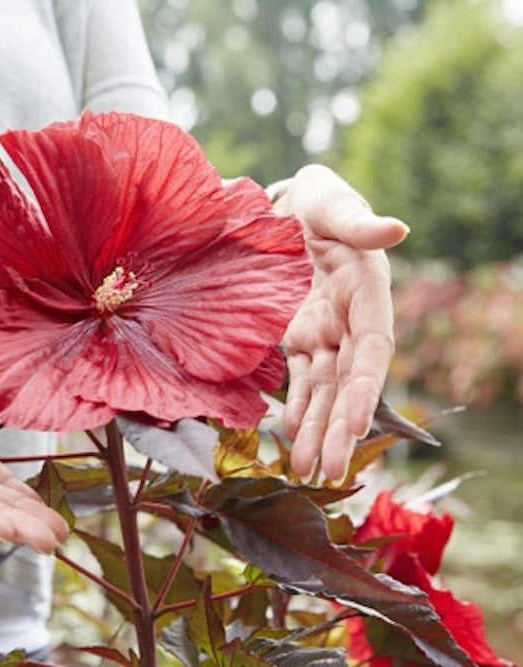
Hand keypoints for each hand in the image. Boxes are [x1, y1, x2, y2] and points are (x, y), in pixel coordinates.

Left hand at [274, 165, 408, 482]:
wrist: (286, 208)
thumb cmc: (317, 201)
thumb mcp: (332, 203)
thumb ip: (358, 221)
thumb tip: (398, 228)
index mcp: (369, 292)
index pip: (373, 349)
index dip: (366, 388)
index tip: (356, 425)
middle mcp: (350, 321)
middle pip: (348, 383)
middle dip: (340, 428)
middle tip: (328, 471)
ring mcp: (324, 333)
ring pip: (324, 390)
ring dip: (318, 430)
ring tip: (306, 471)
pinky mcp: (298, 336)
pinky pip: (300, 378)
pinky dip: (296, 407)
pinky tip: (290, 436)